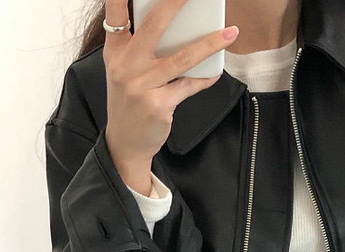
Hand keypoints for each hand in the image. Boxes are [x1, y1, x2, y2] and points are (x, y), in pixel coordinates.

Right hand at [103, 0, 238, 174]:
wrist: (125, 143)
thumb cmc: (129, 103)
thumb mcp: (124, 72)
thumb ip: (139, 49)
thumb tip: (177, 30)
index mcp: (115, 52)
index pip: (115, 15)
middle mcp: (126, 65)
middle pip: (154, 26)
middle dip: (176, 3)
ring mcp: (142, 85)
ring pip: (182, 57)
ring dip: (209, 44)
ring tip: (229, 33)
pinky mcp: (158, 105)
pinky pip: (188, 86)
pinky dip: (204, 79)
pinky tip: (215, 72)